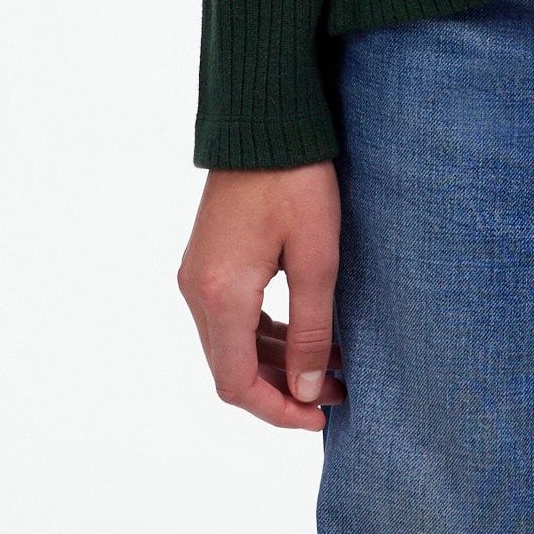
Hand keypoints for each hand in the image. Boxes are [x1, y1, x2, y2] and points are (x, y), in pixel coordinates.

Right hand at [177, 162, 344, 429]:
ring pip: (231, 343)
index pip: (237, 384)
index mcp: (220, 295)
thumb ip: (311, 328)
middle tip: (336, 391)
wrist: (263, 117)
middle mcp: (197, 290)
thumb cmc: (295, 178)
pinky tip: (304, 330)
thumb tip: (309, 389)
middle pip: (231, 368)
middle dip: (283, 388)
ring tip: (331, 363)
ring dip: (276, 361)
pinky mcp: (207, 258)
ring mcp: (197, 273)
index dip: (278, 410)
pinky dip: (264, 333)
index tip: (320, 417)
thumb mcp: (316, 255)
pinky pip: (230, 315)